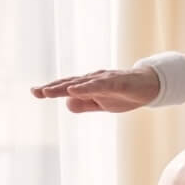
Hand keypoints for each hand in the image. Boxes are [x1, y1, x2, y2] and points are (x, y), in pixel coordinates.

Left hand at [30, 68, 159, 112]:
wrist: (150, 86)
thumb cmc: (125, 94)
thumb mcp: (102, 104)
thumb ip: (85, 104)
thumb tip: (67, 103)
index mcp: (89, 86)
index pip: (67, 87)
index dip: (51, 89)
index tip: (35, 92)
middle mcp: (93, 79)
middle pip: (70, 83)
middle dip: (52, 87)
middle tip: (35, 91)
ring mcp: (104, 80)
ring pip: (81, 83)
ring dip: (64, 87)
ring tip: (48, 91)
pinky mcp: (116, 83)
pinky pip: (99, 85)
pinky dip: (85, 87)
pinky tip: (73, 90)